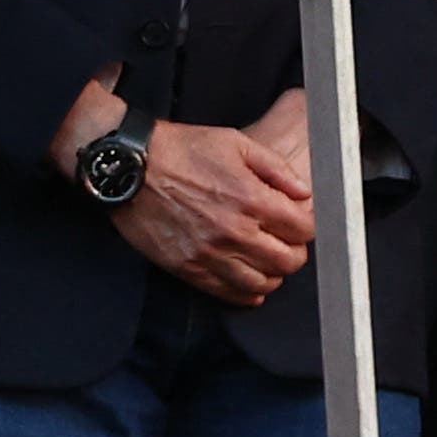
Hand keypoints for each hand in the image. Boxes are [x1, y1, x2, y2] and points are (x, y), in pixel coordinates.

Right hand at [56, 81, 315, 305]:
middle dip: (294, 250)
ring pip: (263, 283)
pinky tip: (248, 279)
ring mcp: (212, 255)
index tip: (299, 220)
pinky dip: (248, 293)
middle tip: (285, 240)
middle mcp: (235, 232)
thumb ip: (276, 168)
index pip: (304, 229)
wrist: (129, 168)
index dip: (307, 224)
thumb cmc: (180, 150)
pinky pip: (230, 294)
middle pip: (289, 260)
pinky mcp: (190, 269)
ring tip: (267, 259)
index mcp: (251, 198)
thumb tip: (304, 192)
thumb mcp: (235, 142)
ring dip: (273, 273)